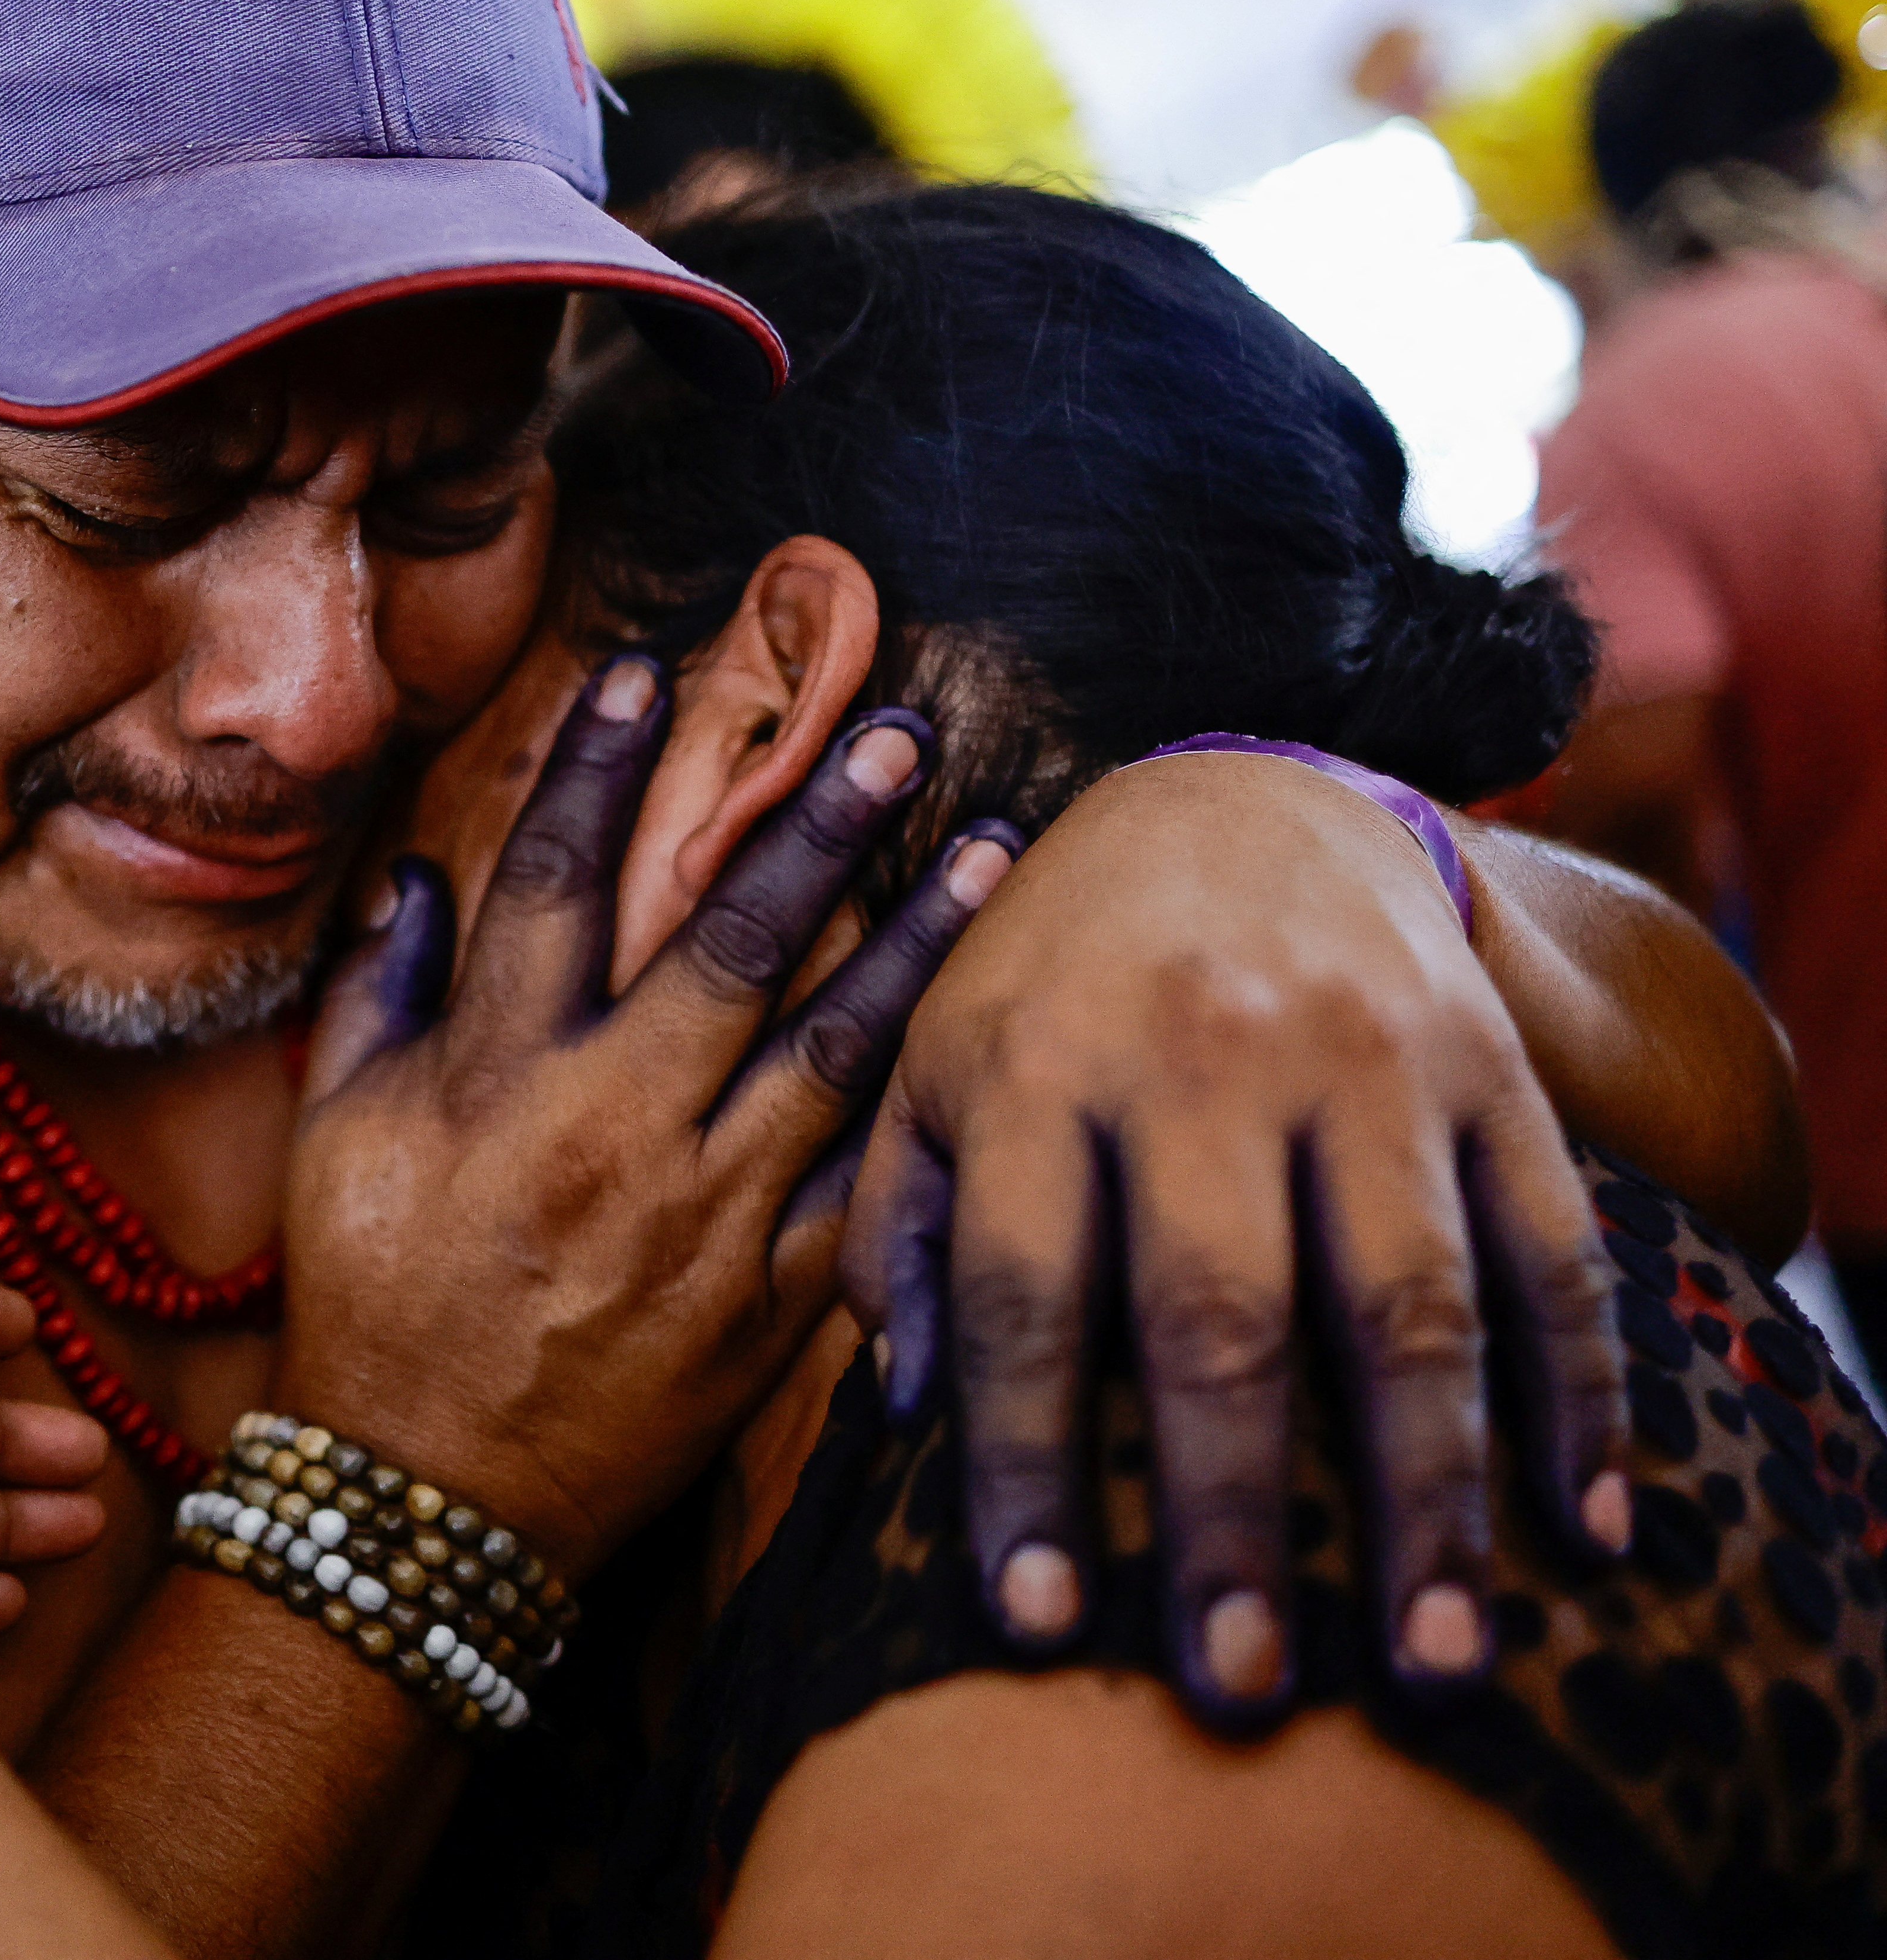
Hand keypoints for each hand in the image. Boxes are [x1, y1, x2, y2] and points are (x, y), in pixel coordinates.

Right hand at [278, 658, 1008, 1579]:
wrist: (427, 1506)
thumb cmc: (371, 1307)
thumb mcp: (337, 1143)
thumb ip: (378, 1000)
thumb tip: (418, 880)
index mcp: (496, 1081)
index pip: (553, 884)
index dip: (597, 767)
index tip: (646, 672)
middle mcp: (610, 1133)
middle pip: (728, 945)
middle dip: (816, 828)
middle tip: (895, 733)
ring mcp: (703, 1222)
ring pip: (832, 1054)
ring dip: (919, 943)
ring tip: (999, 849)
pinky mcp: (767, 1306)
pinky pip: (867, 1193)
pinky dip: (933, 1113)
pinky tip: (999, 1040)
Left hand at [847, 752, 1630, 1724]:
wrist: (1239, 794)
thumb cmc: (1054, 971)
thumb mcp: (933, 1058)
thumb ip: (899, 1222)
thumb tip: (900, 1412)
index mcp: (1036, 1067)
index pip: (1025, 1293)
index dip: (1026, 1465)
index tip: (1035, 1625)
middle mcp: (1199, 1058)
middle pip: (1218, 1316)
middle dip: (1227, 1512)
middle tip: (1233, 1685)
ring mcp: (1361, 1057)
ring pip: (1405, 1297)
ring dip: (1428, 1491)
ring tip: (1432, 1658)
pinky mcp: (1485, 1062)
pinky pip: (1549, 1242)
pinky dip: (1580, 1389)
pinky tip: (1579, 1526)